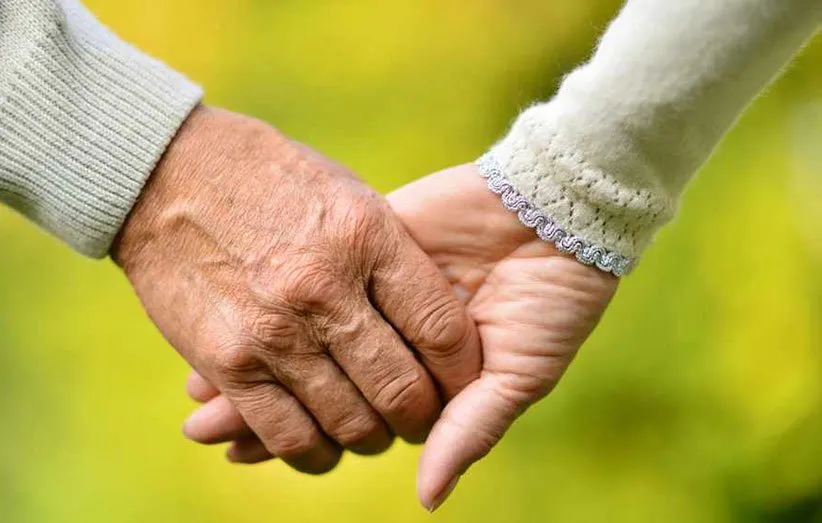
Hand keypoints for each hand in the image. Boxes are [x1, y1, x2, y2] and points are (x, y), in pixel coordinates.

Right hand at [112, 107, 480, 473]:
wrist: (169, 175)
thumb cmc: (272, 180)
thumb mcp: (348, 195)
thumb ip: (392, 257)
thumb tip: (431, 320)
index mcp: (368, 237)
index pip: (442, 330)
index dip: (462, 370)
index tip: (459, 381)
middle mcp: (325, 288)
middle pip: (403, 389)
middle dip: (423, 418)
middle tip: (420, 419)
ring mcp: (274, 330)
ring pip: (351, 424)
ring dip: (372, 438)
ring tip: (373, 429)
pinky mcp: (228, 362)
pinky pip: (289, 437)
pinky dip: (316, 454)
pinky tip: (325, 446)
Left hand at [182, 163, 616, 507]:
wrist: (564, 217)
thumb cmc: (552, 303)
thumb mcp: (516, 376)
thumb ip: (469, 430)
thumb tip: (428, 497)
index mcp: (422, 375)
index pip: (350, 414)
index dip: (302, 434)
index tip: (244, 454)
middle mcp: (389, 336)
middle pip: (316, 376)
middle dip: (264, 406)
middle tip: (208, 433)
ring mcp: (377, 289)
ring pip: (307, 330)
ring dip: (260, 359)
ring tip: (203, 395)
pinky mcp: (373, 240)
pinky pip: (317, 277)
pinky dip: (278, 299)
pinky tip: (233, 318)